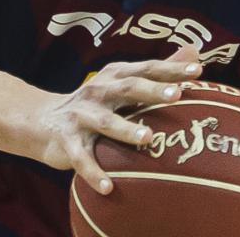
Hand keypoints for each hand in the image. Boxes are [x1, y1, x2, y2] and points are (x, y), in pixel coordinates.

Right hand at [39, 46, 201, 193]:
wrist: (43, 121)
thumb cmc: (95, 103)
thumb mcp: (122, 83)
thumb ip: (157, 71)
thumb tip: (194, 53)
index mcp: (114, 76)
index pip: (146, 70)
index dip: (170, 70)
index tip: (197, 71)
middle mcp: (98, 92)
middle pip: (128, 89)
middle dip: (152, 91)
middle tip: (177, 95)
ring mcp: (81, 116)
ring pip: (106, 123)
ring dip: (126, 130)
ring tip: (148, 138)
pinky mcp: (67, 141)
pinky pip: (82, 158)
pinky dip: (94, 173)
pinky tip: (108, 187)